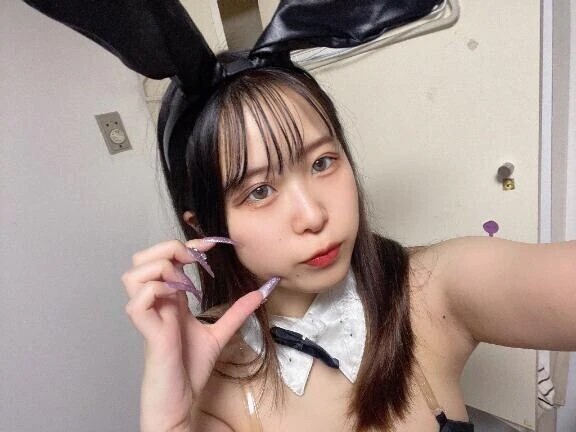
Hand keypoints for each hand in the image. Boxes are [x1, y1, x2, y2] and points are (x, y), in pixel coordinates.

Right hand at [121, 238, 277, 431]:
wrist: (180, 400)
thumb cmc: (189, 369)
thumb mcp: (219, 333)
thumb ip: (236, 312)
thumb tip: (261, 293)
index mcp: (169, 298)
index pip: (167, 259)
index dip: (188, 244)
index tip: (213, 244)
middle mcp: (155, 302)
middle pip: (142, 258)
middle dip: (170, 249)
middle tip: (196, 260)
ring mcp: (149, 315)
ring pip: (134, 273)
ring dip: (161, 269)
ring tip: (185, 283)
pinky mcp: (147, 331)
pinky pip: (139, 299)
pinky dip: (158, 291)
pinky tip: (178, 299)